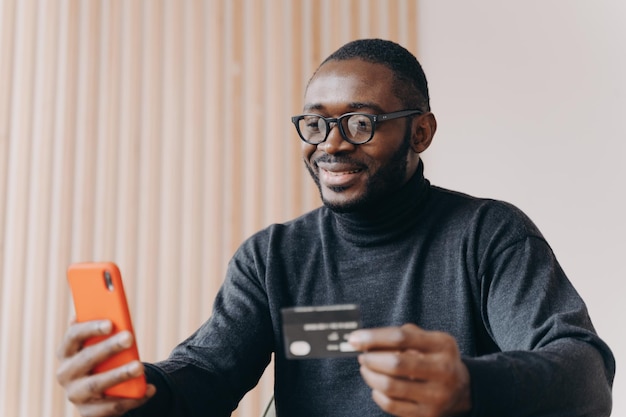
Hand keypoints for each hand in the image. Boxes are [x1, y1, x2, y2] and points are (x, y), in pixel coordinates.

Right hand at [56, 320, 155, 416]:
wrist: (102, 392)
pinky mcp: (89, 413)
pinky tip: (149, 389)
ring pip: (97, 384)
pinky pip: (112, 406)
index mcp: (67, 351)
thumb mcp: (102, 344)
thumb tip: (113, 310)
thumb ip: (106, 331)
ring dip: (119, 374)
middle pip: (86, 359)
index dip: (90, 328)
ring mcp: (76, 395)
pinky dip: (133, 398)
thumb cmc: (104, 359)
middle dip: (108, 347)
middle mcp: (66, 373)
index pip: (73, 336)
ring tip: (139, 366)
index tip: (110, 323)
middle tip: (129, 338)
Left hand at [348, 323, 470, 416]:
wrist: (462, 389)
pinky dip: (377, 394)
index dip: (373, 337)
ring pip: (391, 386)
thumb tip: (365, 340)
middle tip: (362, 356)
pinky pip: (392, 405)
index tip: (355, 338)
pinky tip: (376, 387)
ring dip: (370, 376)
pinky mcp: (428, 415)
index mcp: (442, 346)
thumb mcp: (428, 340)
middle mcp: (443, 370)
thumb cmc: (436, 358)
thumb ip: (402, 335)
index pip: (401, 338)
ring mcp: (437, 395)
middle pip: (396, 363)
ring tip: (366, 369)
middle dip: (371, 359)